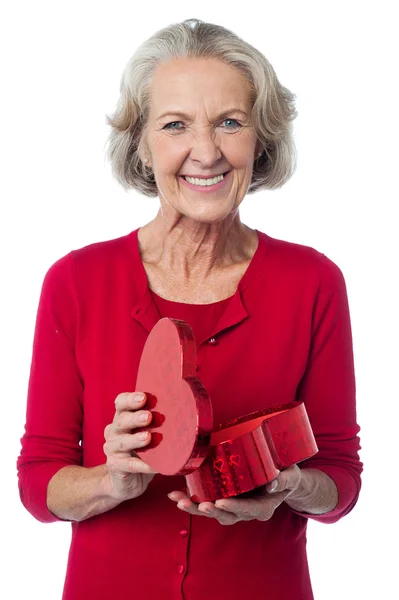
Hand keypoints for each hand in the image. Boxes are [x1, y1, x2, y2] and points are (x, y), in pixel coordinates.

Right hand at [103, 392, 156, 501]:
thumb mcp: (148, 432)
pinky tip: (156, 465)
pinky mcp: (116, 466)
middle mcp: (114, 431)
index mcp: (122, 417)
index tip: (144, 397)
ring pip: (123, 442)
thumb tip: (185, 408)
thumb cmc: (143, 450)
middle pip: (122, 421)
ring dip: (136, 439)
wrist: (128, 479)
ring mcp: (112, 449)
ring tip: (148, 437)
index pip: (121, 403)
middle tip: (149, 416)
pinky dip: (144, 465)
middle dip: (135, 418)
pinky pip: (131, 465)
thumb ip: (157, 421)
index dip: (130, 399)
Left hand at [168, 465, 301, 524]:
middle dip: (210, 510)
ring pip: (212, 511)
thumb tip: (272, 482)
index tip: (221, 503)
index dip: (234, 507)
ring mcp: (233, 506)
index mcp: (263, 507)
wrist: (282, 478)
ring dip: (194, 507)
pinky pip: (205, 502)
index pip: (248, 510)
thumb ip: (285, 479)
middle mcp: (246, 511)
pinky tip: (176, 494)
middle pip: (225, 515)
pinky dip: (191, 499)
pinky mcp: (223, 498)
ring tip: (179, 501)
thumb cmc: (287, 475)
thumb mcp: (292, 475)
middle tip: (199, 505)